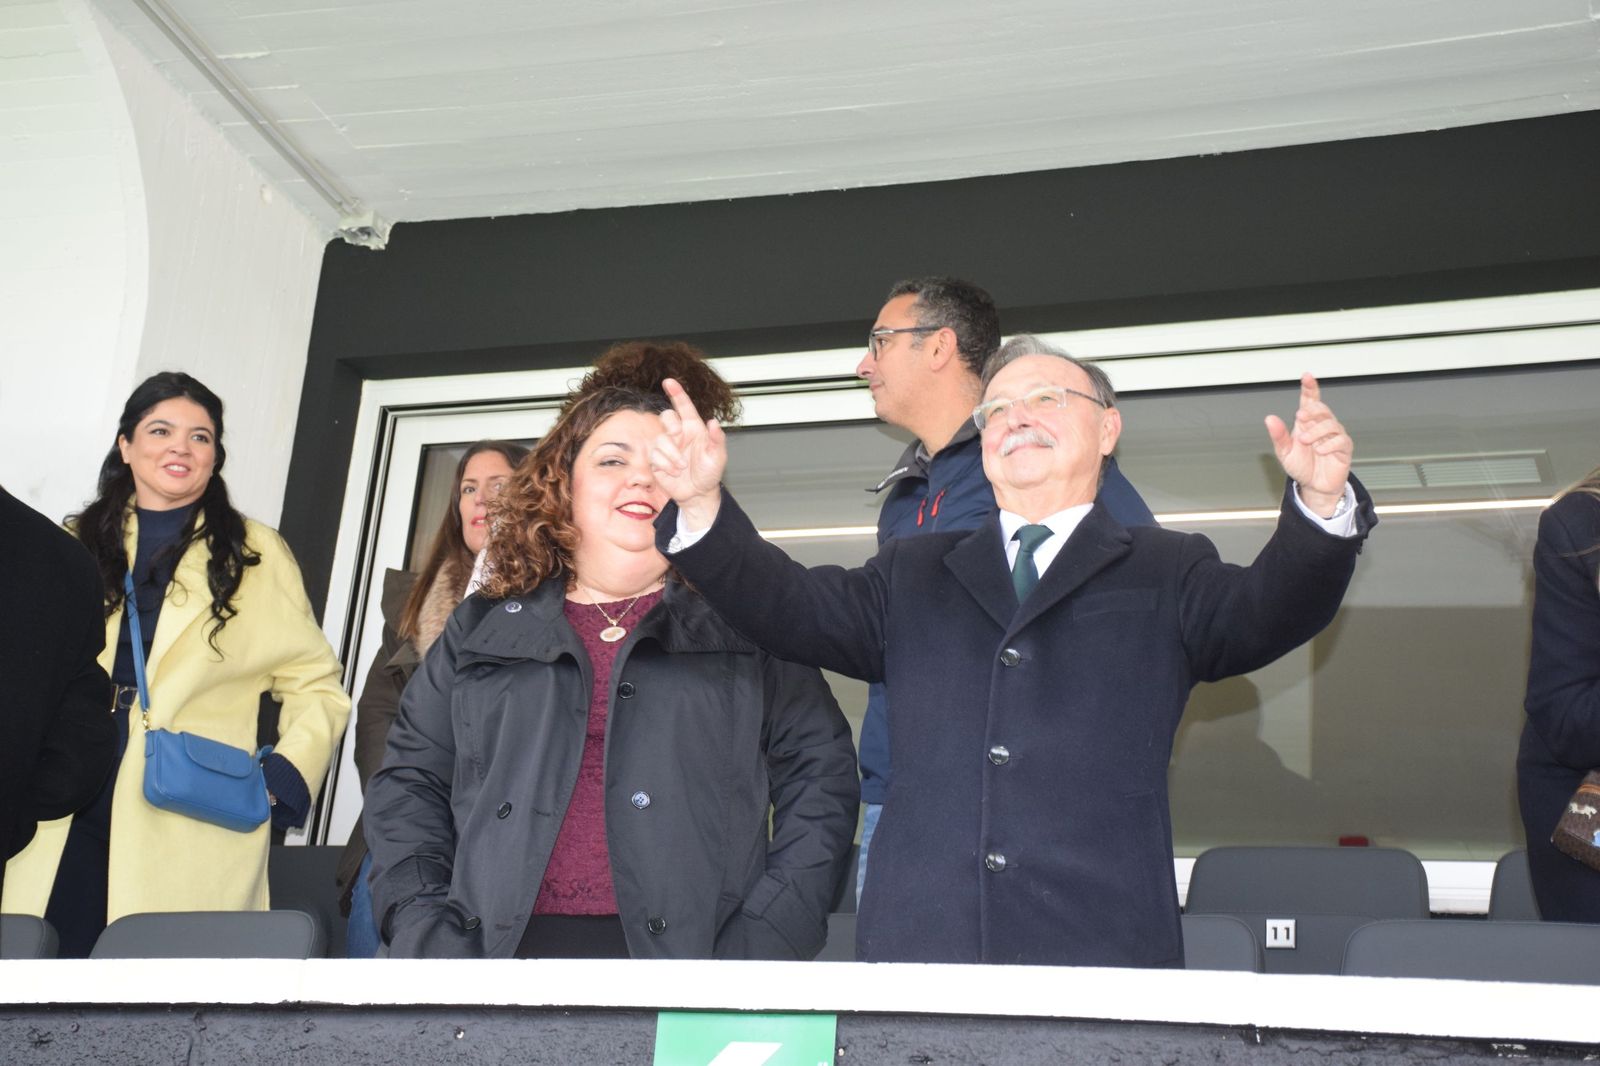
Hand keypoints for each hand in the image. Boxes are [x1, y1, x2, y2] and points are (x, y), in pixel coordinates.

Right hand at [651, 377, 727, 529]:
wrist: (697, 493)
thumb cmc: (709, 473)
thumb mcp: (718, 457)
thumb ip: (717, 439)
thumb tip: (714, 422)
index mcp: (693, 427)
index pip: (684, 405)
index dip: (676, 392)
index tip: (669, 381)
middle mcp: (678, 433)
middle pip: (666, 417)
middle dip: (671, 427)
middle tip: (678, 438)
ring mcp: (666, 446)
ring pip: (659, 439)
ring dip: (671, 454)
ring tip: (681, 466)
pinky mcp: (656, 459)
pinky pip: (654, 455)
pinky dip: (665, 464)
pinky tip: (674, 471)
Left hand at [1265, 373, 1352, 517]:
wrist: (1313, 486)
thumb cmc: (1301, 466)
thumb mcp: (1284, 452)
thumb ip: (1278, 436)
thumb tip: (1269, 419)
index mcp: (1307, 423)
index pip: (1310, 400)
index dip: (1310, 388)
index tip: (1307, 376)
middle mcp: (1322, 426)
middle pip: (1321, 409)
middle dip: (1311, 411)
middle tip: (1300, 418)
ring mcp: (1334, 436)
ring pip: (1331, 423)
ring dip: (1316, 431)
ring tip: (1305, 440)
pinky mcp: (1344, 448)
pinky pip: (1341, 440)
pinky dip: (1329, 444)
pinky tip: (1321, 450)